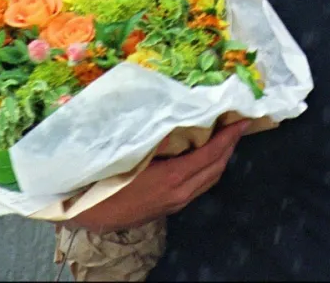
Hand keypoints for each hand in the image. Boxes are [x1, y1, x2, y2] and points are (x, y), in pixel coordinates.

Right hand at [68, 119, 249, 233]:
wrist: (87, 214)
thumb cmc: (106, 178)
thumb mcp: (132, 152)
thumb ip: (158, 136)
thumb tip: (179, 115)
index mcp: (173, 177)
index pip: (211, 154)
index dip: (229, 136)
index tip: (242, 120)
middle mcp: (180, 192)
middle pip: (216, 168)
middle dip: (230, 146)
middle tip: (237, 124)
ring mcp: (176, 202)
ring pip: (209, 179)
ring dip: (221, 158)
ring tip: (225, 137)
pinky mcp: (169, 207)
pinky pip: (199, 186)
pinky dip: (208, 168)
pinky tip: (203, 157)